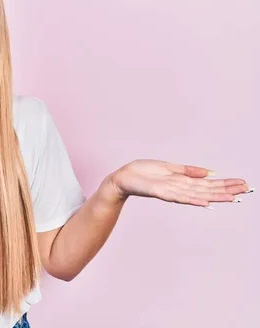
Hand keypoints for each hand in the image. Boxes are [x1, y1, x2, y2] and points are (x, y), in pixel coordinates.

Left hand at [109, 159, 249, 207]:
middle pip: (208, 190)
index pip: (209, 184)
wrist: (124, 178)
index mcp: (184, 182)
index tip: (244, 184)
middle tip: (247, 190)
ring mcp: (172, 192)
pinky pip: (179, 197)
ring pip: (198, 195)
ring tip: (233, 198)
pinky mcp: (160, 192)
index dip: (226, 184)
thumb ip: (189, 171)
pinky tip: (206, 203)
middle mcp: (181, 189)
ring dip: (216, 196)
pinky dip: (193, 200)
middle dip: (227, 190)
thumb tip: (211, 173)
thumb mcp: (170, 168)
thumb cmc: (144, 172)